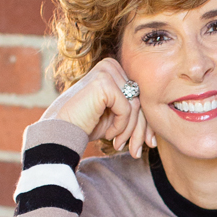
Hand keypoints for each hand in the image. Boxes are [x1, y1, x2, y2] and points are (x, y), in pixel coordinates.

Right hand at [40, 57, 155, 157]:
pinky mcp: (104, 83)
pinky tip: (109, 135)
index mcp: (114, 69)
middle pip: (140, 99)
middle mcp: (111, 65)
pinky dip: (120, 126)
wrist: (60, 130)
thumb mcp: (115, 116)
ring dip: (129, 130)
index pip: (139, 94)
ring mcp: (107, 72)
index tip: (148, 143)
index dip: (144, 121)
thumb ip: (133, 111)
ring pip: (136, 106)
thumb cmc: (86, 124)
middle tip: (137, 151)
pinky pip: (126, 109)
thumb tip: (156, 126)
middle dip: (140, 129)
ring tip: (119, 144)